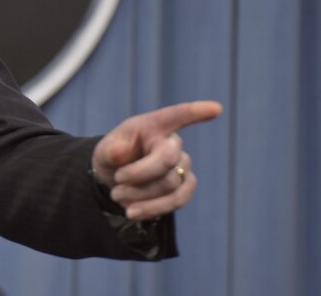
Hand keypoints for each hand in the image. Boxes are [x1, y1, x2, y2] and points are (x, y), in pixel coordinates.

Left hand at [91, 100, 221, 220]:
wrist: (115, 179)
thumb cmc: (114, 156)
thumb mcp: (104, 149)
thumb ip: (109, 150)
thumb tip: (120, 152)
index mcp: (154, 126)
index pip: (178, 115)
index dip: (197, 112)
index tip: (216, 108)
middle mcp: (174, 143)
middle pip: (166, 161)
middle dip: (138, 175)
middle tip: (117, 180)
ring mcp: (183, 166)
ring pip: (170, 185)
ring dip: (140, 195)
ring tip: (118, 195)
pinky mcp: (185, 188)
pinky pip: (177, 201)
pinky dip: (152, 209)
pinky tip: (132, 211)